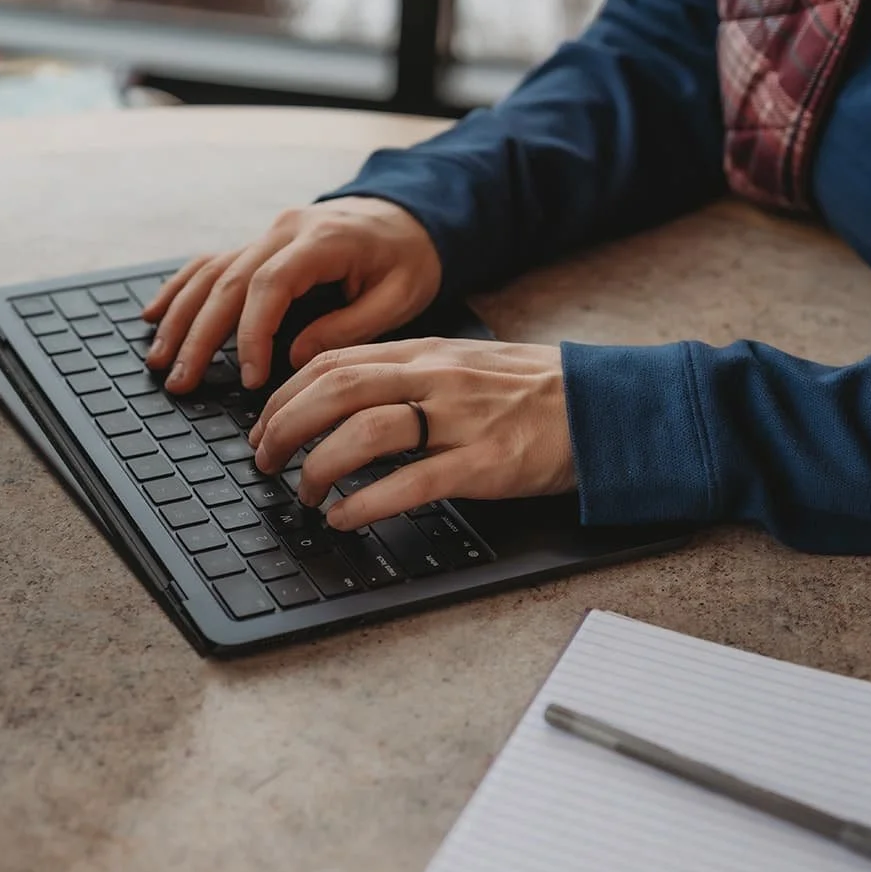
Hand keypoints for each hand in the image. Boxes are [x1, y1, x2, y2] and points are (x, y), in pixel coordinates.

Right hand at [140, 197, 441, 394]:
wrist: (410, 214)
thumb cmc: (409, 258)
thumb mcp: (400, 297)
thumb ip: (348, 326)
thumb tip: (294, 357)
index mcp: (323, 239)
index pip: (270, 285)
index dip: (252, 333)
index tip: (247, 376)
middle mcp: (285, 230)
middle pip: (228, 282)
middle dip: (199, 335)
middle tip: (181, 382)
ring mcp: (267, 234)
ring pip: (210, 274)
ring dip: (179, 317)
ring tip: (159, 360)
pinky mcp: (259, 244)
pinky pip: (211, 264)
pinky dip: (180, 290)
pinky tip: (153, 316)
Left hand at [247, 338, 576, 530]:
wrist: (607, 408)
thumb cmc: (534, 393)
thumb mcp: (465, 366)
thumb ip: (411, 376)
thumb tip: (348, 400)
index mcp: (426, 353)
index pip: (333, 361)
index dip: (286, 394)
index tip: (263, 424)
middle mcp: (436, 378)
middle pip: (335, 390)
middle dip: (285, 427)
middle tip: (263, 460)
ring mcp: (461, 419)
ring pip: (365, 432)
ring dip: (319, 466)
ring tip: (303, 493)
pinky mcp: (486, 463)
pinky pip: (412, 482)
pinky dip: (367, 503)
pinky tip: (344, 518)